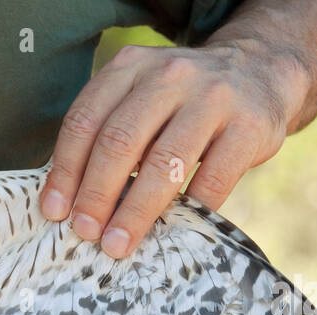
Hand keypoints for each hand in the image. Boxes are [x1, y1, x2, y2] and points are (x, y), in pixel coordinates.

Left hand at [40, 42, 304, 257]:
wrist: (262, 71)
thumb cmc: (182, 103)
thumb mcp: (141, 99)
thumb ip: (107, 134)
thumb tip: (68, 203)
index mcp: (131, 68)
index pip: (86, 122)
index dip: (66, 171)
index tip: (54, 212)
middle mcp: (169, 76)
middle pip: (120, 141)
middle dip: (96, 195)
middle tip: (84, 233)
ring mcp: (213, 98)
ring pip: (163, 163)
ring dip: (135, 212)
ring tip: (117, 244)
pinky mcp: (250, 126)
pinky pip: (212, 179)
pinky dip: (188, 211)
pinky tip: (171, 234)